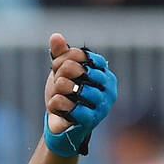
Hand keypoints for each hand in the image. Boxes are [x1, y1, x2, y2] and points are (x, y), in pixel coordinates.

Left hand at [44, 33, 117, 155]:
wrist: (62, 126)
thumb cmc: (66, 96)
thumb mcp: (61, 73)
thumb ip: (61, 54)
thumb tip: (55, 36)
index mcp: (104, 72)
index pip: (79, 54)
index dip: (62, 61)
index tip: (60, 71)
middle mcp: (108, 86)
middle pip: (71, 68)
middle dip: (58, 77)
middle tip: (60, 87)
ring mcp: (101, 103)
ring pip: (65, 84)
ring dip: (56, 92)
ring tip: (61, 98)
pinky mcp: (91, 119)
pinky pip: (63, 103)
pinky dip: (55, 105)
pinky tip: (59, 110)